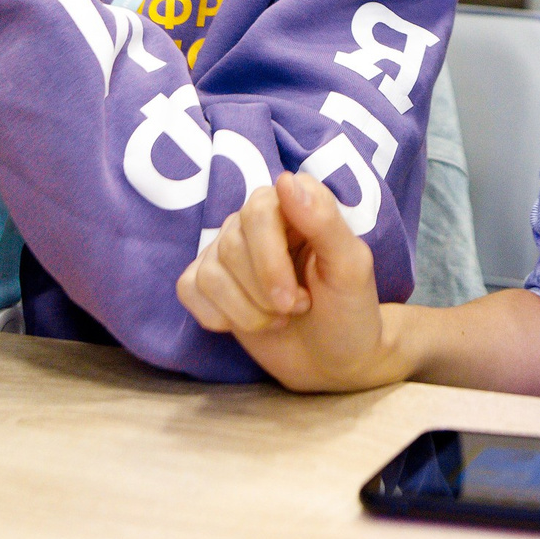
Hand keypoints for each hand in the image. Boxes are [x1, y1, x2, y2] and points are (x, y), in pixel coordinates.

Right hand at [176, 171, 404, 391]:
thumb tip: (284, 180)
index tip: (298, 295)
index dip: (271, 260)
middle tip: (296, 308)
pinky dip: (219, 317)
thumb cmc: (348, 308)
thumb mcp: (351, 267)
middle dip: (264, 291)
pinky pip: (188, 289)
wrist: (333, 359)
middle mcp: (256, 218)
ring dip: (248, 312)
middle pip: (231, 244)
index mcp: (294, 202)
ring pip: (209, 273)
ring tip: (280, 318)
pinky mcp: (208, 282)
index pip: (258, 210)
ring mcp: (228, 249)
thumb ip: (323, 221)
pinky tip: (250, 324)